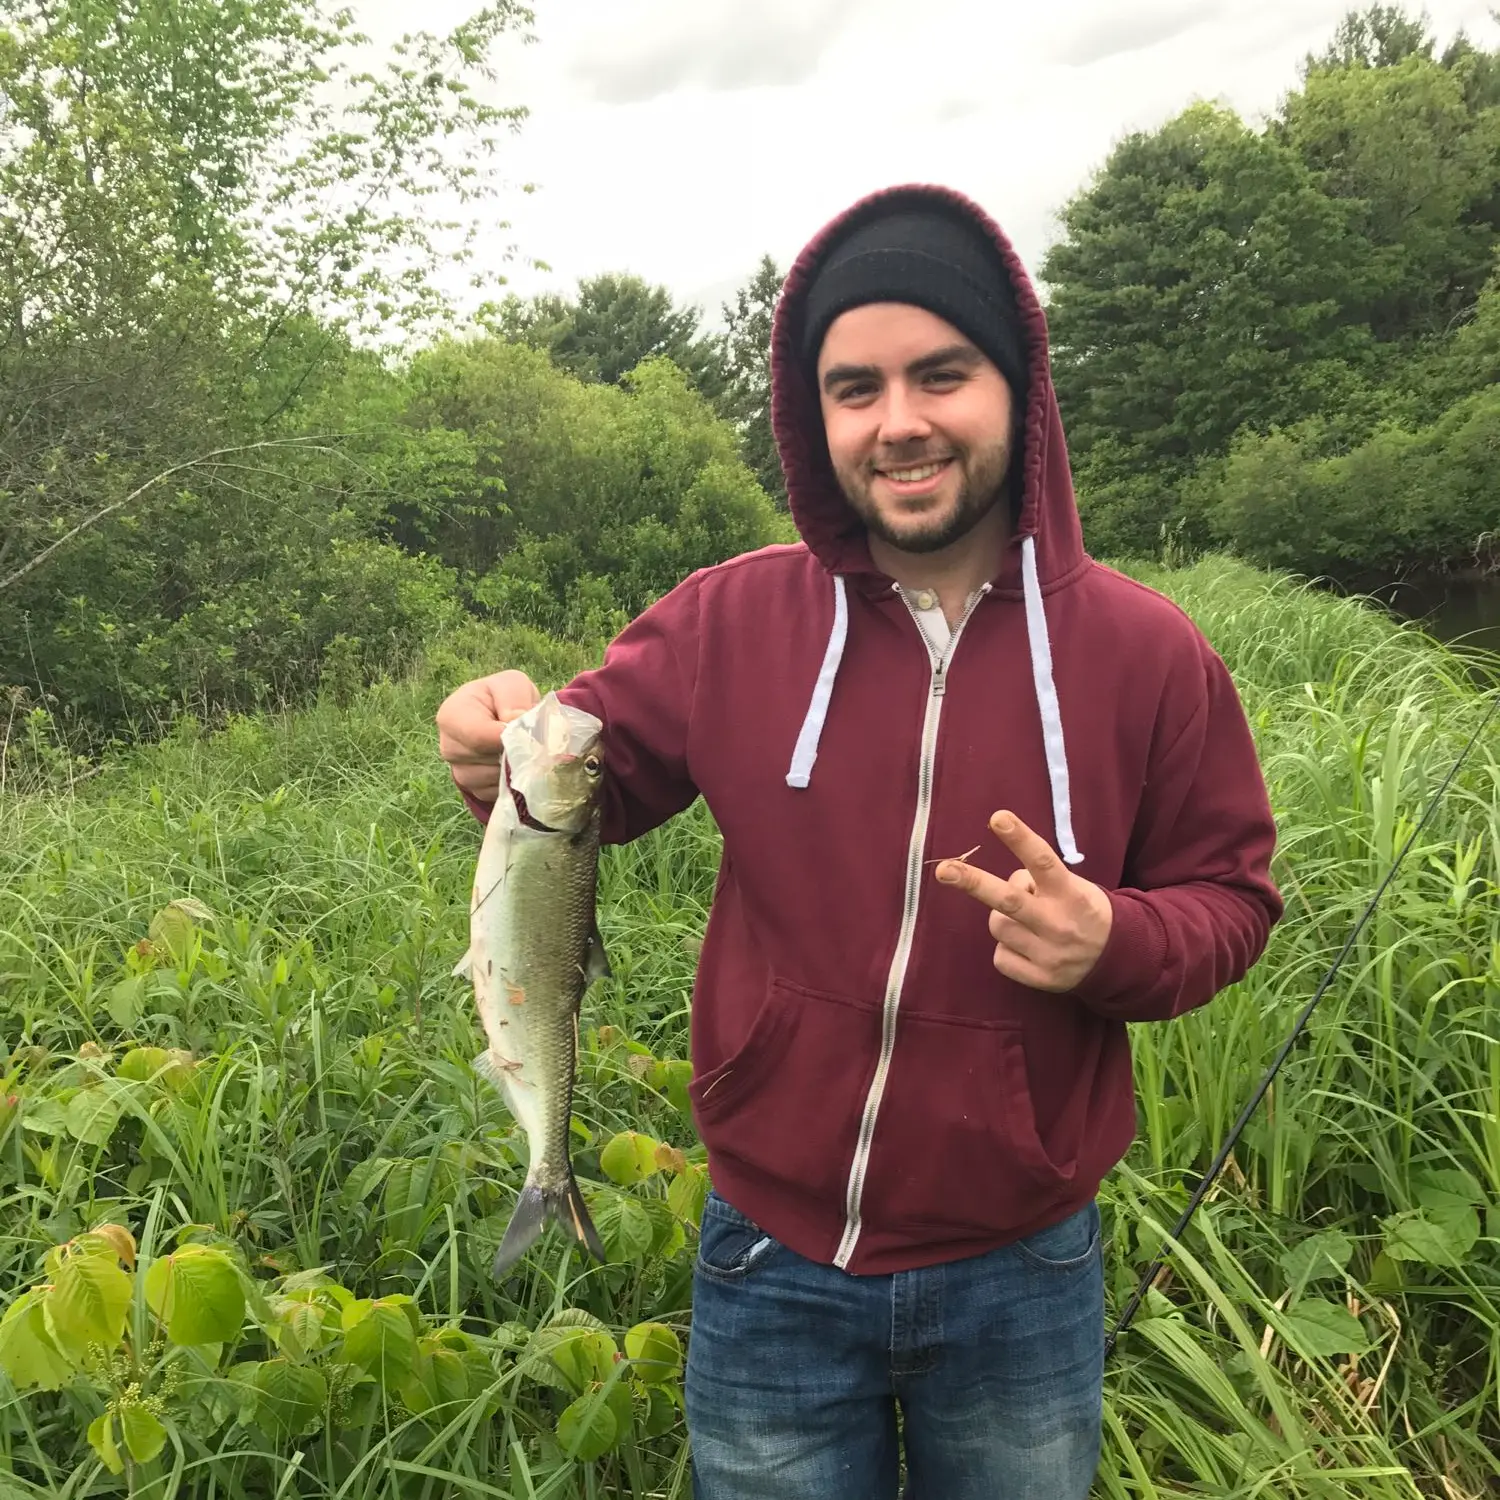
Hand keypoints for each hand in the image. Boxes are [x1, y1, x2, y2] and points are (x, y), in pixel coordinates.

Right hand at [435, 670, 539, 802]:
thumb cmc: (503, 698)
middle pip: (490, 759)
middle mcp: (448, 747)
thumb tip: (516, 723)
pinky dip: (514, 781)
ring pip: (496, 779)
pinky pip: (499, 793)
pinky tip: (516, 763)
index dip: (508, 737)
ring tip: (523, 748)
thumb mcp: (511, 684)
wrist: (501, 717)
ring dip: (517, 766)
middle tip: (532, 739)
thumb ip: (513, 698)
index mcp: (451, 716)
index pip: (479, 737)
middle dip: (516, 751)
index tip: (529, 733)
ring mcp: (459, 772)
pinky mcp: (474, 791)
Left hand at [935, 811, 1112, 991]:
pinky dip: (1007, 947)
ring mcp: (1050, 954)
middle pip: (1009, 900)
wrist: (1117, 960)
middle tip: (944, 869)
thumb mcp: (1074, 886)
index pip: (1044, 861)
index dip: (1020, 839)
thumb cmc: (1083, 911)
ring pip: (998, 925)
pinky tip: (1028, 946)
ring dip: (1002, 917)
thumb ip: (1041, 880)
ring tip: (1026, 921)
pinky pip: (1001, 956)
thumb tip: (1006, 882)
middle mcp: (1059, 923)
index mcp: (1070, 893)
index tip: (997, 817)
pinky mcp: (1042, 979)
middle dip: (973, 882)